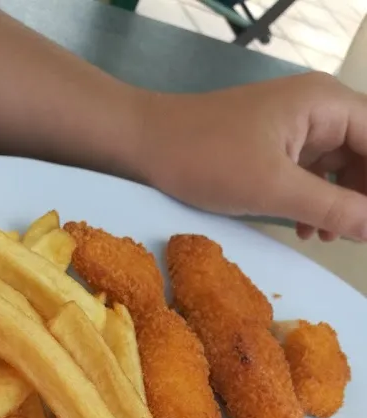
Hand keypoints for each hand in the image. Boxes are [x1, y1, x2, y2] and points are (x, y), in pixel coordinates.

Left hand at [138, 72, 366, 241]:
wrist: (147, 145)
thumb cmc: (208, 159)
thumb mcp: (274, 189)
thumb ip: (332, 209)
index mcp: (326, 104)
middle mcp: (319, 108)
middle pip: (365, 153)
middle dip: (363, 196)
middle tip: (357, 236)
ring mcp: (297, 126)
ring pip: (341, 167)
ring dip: (341, 203)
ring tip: (328, 238)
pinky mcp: (276, 145)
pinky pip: (314, 174)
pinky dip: (316, 202)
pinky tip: (305, 230)